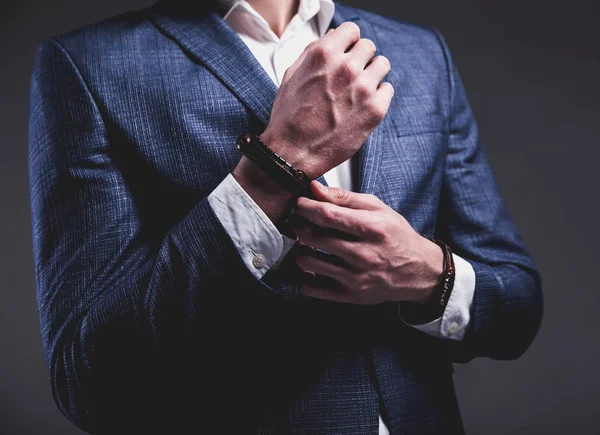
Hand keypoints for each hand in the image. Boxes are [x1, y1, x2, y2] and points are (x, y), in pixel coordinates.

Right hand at [260, 21, 394, 178]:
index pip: (351, 30)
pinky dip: (378, 96)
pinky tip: (363, 106)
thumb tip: (333, 37)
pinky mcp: (376, 109)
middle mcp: (346, 67)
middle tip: (351, 76)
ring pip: (382, 65)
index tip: (346, 53)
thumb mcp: (293, 74)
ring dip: (372, 74)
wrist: (293, 151)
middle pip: (369, 46)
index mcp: (324, 54)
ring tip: (359, 90)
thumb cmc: (289, 115)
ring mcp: (364, 88)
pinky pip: (387, 89)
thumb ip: (314, 51)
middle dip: (360, 58)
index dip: (348, 42)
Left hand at [290, 181, 443, 304]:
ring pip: (307, 261)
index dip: (306, 207)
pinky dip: (303, 276)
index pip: (327, 214)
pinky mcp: (349, 295)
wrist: (418, 271)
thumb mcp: (378, 208)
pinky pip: (311, 288)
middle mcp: (363, 254)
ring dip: (299, 249)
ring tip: (306, 243)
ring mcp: (354, 277)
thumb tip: (315, 188)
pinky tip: (311, 266)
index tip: (300, 204)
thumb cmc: (397, 237)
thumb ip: (344, 197)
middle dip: (297, 225)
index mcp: (371, 228)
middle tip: (299, 221)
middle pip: (312, 236)